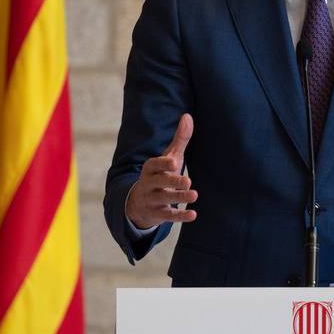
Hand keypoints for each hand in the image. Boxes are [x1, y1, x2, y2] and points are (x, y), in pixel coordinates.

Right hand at [125, 113, 197, 229]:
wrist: (139, 203)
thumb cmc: (160, 174)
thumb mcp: (169, 157)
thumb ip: (179, 139)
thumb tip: (188, 116)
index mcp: (150, 169)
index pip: (153, 164)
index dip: (162, 163)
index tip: (174, 161)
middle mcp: (148, 184)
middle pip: (158, 182)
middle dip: (172, 181)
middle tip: (187, 181)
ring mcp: (152, 200)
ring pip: (164, 199)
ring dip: (179, 198)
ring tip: (194, 194)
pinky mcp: (158, 214)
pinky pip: (168, 216)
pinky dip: (180, 216)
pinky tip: (193, 215)